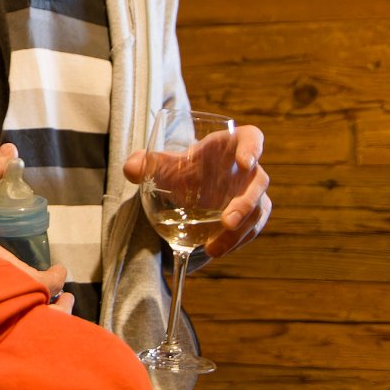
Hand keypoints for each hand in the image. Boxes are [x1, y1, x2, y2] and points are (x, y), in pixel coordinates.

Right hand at [0, 143, 70, 307]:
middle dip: (44, 296)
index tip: (60, 270)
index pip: (34, 281)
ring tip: (36, 288)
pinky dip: (10, 305)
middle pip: (26, 303)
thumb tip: (11, 150)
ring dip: (28, 303)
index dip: (53, 280)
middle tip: (53, 281)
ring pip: (12, 311)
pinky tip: (8, 293)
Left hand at [124, 124, 269, 258]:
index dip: (253, 148)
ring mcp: (253, 194)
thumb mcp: (169, 165)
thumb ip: (150, 164)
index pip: (252, 138)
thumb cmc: (187, 168)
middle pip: (259, 182)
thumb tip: (130, 168)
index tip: (246, 162)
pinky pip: (251, 229)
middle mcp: (249, 170)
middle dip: (246, 203)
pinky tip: (215, 250)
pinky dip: (236, 242)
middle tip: (227, 222)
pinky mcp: (251, 215)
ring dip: (240, 231)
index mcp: (233, 145)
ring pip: (257, 211)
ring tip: (214, 248)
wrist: (193, 186)